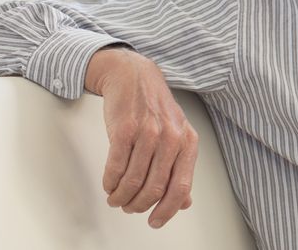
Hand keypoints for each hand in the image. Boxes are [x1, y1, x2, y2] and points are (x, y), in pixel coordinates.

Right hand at [86, 47, 199, 228]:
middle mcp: (171, 138)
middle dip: (139, 205)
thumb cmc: (155, 109)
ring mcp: (148, 133)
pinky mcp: (124, 129)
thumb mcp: (177, 135)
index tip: (155, 221)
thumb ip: (181, 168)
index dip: (167, 210)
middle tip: (129, 208)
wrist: (134, 77)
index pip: (181, 187)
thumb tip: (184, 202)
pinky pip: (116, 166)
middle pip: (155, 188)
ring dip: (121, 196)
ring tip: (116, 198)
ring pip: (133, 180)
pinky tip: (109, 184)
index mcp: (187, 142)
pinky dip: (110, 182)